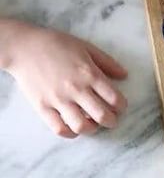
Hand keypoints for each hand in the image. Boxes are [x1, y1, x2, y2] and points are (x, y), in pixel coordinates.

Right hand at [2, 20, 127, 137]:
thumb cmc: (55, 44)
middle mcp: (76, 89)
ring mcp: (59, 100)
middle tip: (110, 119)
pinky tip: (74, 127)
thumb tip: (124, 76)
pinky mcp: (43, 107)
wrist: (23, 47)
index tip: (120, 107)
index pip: (115, 99)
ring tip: (92, 124)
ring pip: (82, 126)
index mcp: (89, 74)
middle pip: (103, 116)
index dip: (122, 107)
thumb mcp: (85, 47)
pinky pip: (60, 129)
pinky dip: (70, 133)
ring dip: (92, 129)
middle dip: (112, 121)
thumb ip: (107, 62)